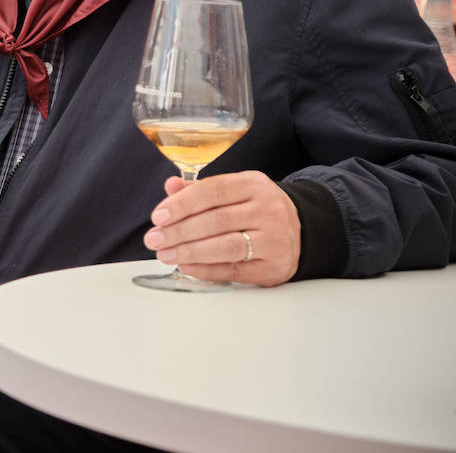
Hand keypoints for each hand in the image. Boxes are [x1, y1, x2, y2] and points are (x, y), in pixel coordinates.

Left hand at [142, 171, 299, 286]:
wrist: (301, 229)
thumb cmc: (255, 208)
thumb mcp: (233, 190)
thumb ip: (199, 189)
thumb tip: (170, 186)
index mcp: (253, 185)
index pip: (212, 191)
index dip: (181, 204)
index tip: (158, 217)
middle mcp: (268, 210)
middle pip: (216, 221)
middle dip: (178, 232)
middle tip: (154, 239)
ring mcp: (274, 240)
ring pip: (226, 247)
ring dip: (189, 252)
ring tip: (165, 254)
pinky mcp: (274, 267)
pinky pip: (235, 270)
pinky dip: (206, 270)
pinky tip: (186, 267)